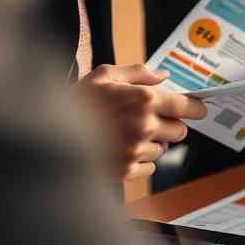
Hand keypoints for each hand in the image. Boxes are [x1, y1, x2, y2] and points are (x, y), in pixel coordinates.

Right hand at [73, 63, 205, 181]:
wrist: (47, 134)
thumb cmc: (77, 102)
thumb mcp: (105, 75)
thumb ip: (139, 73)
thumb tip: (164, 76)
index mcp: (143, 100)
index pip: (187, 106)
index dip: (195, 108)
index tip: (196, 109)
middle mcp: (144, 126)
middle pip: (180, 131)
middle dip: (170, 125)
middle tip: (150, 120)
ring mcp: (136, 150)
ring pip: (163, 150)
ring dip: (152, 143)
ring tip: (126, 134)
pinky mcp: (126, 170)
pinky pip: (149, 167)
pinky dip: (140, 161)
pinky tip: (120, 149)